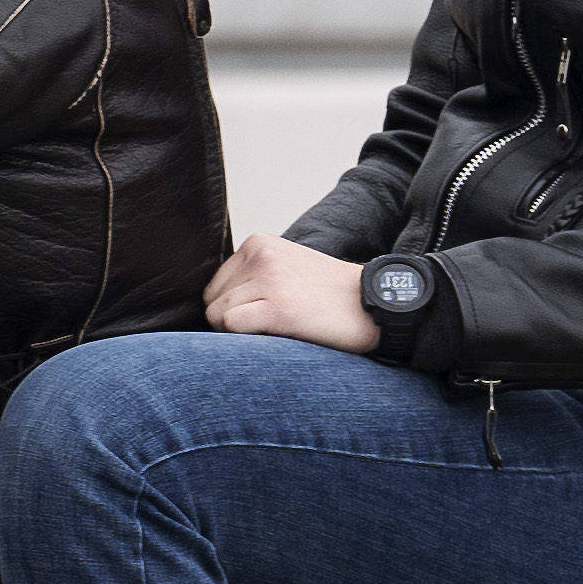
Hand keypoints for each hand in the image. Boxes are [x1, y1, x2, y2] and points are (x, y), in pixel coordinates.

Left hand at [204, 233, 380, 353]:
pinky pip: (231, 327)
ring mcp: (268, 279)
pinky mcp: (277, 307)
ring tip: (278, 328)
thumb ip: (250, 278)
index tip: (263, 313)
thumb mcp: (285, 269)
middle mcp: (260, 255)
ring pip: (217, 316)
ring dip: (241, 333)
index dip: (232, 308)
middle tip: (272, 324)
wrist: (374, 303)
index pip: (214, 286)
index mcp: (258, 243)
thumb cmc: (328, 296)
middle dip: (232, 321)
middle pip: (211, 302)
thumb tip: (208, 308)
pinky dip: (246, 340)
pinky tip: (278, 335)